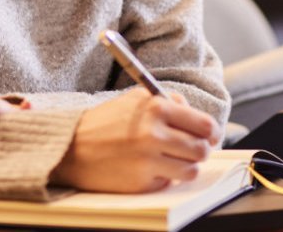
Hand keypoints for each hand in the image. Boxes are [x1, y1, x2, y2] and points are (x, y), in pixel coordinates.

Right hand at [50, 88, 222, 193]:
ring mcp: (148, 161)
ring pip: (191, 170)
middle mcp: (154, 134)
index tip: (208, 136)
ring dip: (185, 167)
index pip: (205, 124)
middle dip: (199, 151)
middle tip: (190, 150)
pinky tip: (149, 168)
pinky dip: (164, 177)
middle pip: (202, 149)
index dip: (211, 133)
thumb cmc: (105, 122)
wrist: (71, 148)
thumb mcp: (136, 100)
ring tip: (171, 160)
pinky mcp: (142, 182)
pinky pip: (169, 182)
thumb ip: (169, 102)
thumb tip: (198, 118)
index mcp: (156, 109)